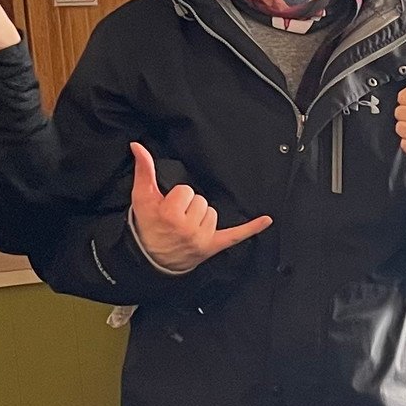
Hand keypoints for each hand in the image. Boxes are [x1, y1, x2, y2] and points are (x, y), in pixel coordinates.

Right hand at [125, 141, 270, 274]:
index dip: (177, 197)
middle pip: (202, 201)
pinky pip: (236, 236)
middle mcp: (189, 228)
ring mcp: (203, 239)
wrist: (149, 258)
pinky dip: (251, 228)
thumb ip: (144, 170)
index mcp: (171, 215)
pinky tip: (266, 220)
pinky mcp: (213, 247)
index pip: (186, 191)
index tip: (168, 207)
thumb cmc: (146, 226)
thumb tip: (138, 146)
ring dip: (202, 217)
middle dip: (189, 207)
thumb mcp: (141, 198)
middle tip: (177, 218)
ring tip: (187, 226)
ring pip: (213, 214)